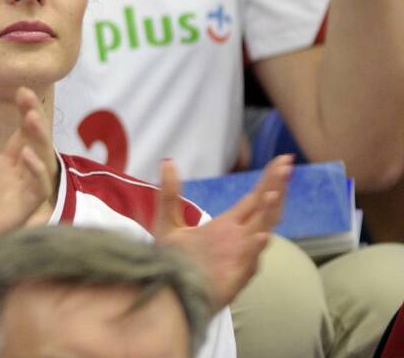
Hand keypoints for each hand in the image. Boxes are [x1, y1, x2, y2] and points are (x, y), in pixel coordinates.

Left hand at [0, 88, 53, 282]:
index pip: (19, 140)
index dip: (24, 116)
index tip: (21, 91)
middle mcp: (9, 185)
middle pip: (34, 149)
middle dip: (34, 123)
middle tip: (28, 96)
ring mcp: (13, 200)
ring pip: (41, 168)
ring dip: (40, 143)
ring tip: (31, 118)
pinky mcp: (13, 216)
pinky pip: (34, 195)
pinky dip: (35, 174)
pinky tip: (26, 155)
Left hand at [152, 155, 288, 309]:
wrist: (168, 294)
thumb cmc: (173, 263)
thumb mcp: (168, 222)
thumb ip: (170, 193)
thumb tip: (168, 162)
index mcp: (228, 226)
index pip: (254, 199)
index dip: (269, 180)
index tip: (282, 160)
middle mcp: (239, 238)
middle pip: (263, 209)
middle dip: (276, 186)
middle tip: (287, 163)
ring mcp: (239, 256)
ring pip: (261, 231)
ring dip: (268, 214)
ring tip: (274, 193)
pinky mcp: (233, 276)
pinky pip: (248, 262)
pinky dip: (255, 249)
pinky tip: (262, 237)